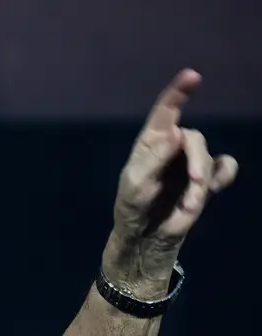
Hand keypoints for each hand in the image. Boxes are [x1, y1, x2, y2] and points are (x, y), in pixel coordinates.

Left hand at [109, 69, 237, 286]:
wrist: (145, 237)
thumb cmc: (132, 208)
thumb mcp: (135, 187)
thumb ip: (153, 160)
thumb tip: (173, 134)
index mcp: (150, 143)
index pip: (165, 112)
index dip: (178, 92)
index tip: (192, 76)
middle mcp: (173, 147)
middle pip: (195, 138)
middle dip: (196, 161)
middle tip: (195, 185)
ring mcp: (191, 163)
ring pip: (210, 156)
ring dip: (203, 181)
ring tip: (188, 205)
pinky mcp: (206, 180)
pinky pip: (226, 168)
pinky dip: (222, 178)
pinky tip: (211, 190)